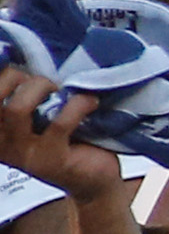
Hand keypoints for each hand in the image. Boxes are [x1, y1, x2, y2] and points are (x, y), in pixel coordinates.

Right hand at [0, 73, 109, 200]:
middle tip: (44, 82)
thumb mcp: (38, 117)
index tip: (19, 69)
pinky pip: (58, 123)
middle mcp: (2, 144)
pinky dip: (77, 105)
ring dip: (40, 89)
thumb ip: (24, 96)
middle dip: (17, 78)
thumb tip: (20, 54)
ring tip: (61, 90)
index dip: (1, 77)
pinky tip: (90, 103)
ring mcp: (24, 155)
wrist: (94, 179)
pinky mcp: (51, 161)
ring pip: (16, 109)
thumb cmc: (65, 140)